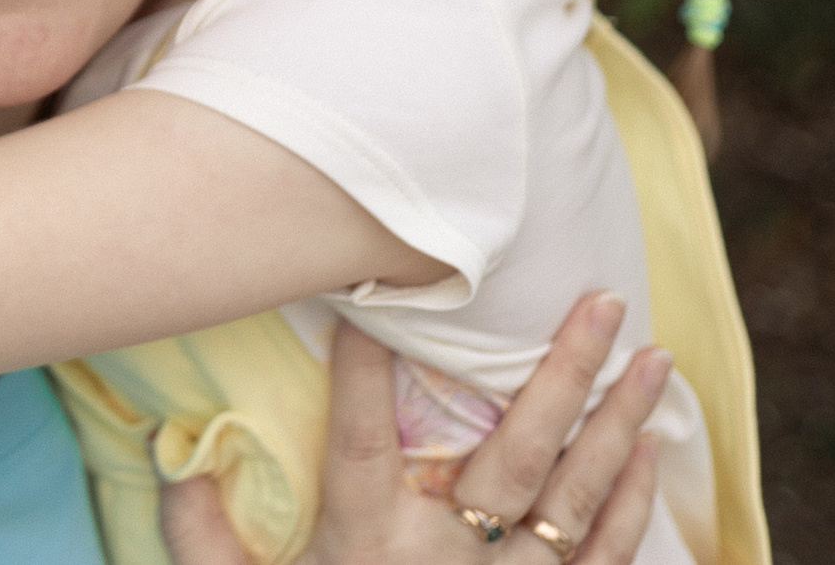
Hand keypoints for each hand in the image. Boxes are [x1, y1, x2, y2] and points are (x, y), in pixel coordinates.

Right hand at [158, 293, 666, 564]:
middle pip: (514, 452)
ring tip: (655, 360)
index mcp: (366, 542)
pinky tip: (650, 450)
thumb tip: (179, 460)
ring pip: (575, 498)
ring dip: (619, 425)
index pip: (361, 434)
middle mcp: (445, 560)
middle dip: (563, 372)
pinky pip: (603, 560)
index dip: (362, 365)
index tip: (372, 296)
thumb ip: (201, 535)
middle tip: (603, 302)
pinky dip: (632, 504)